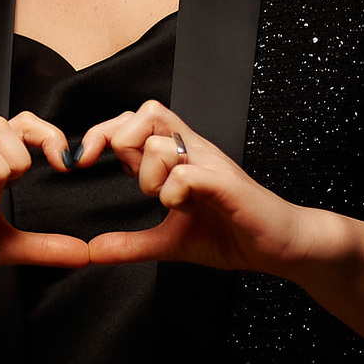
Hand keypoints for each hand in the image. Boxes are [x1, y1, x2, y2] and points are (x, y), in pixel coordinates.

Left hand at [79, 100, 314, 274]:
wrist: (280, 246)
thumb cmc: (230, 234)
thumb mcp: (169, 242)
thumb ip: (132, 244)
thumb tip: (93, 250)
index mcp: (178, 156)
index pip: (134, 119)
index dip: (103, 132)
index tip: (83, 161)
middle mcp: (193, 150)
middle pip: (145, 112)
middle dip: (122, 144)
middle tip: (130, 178)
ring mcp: (210, 163)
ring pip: (160, 141)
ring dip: (149, 175)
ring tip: (166, 200)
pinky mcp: (225, 184)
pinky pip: (186, 173)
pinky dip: (173, 192)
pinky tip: (183, 209)